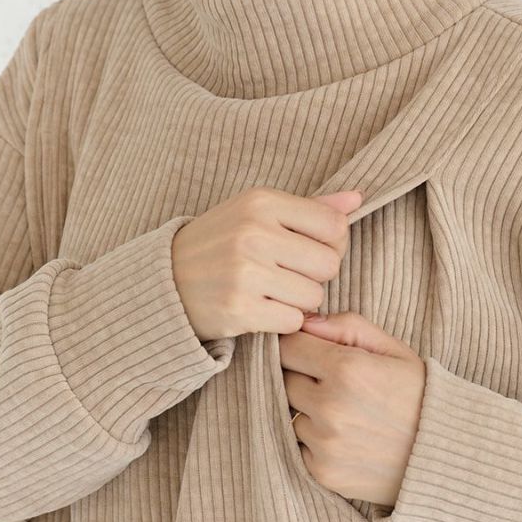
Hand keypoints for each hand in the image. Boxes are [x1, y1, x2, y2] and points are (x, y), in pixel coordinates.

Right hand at [171, 187, 363, 340]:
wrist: (164, 283)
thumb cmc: (219, 245)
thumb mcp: (256, 213)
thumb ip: (310, 208)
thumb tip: (357, 199)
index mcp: (261, 201)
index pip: (335, 226)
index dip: (329, 245)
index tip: (305, 251)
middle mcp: (254, 233)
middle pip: (329, 265)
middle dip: (313, 276)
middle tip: (285, 277)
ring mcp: (246, 272)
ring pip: (314, 296)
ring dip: (298, 302)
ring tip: (269, 294)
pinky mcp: (239, 309)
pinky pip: (293, 321)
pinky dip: (282, 322)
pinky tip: (260, 311)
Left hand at [278, 310, 425, 505]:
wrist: (444, 456)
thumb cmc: (419, 395)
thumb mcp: (393, 350)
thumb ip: (346, 327)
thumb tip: (303, 321)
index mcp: (346, 368)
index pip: (288, 345)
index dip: (297, 344)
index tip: (310, 350)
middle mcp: (330, 407)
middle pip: (283, 379)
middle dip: (302, 376)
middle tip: (333, 383)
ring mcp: (324, 443)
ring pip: (290, 413)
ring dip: (307, 410)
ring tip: (345, 413)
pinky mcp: (322, 472)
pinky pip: (298, 445)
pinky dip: (313, 440)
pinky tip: (344, 437)